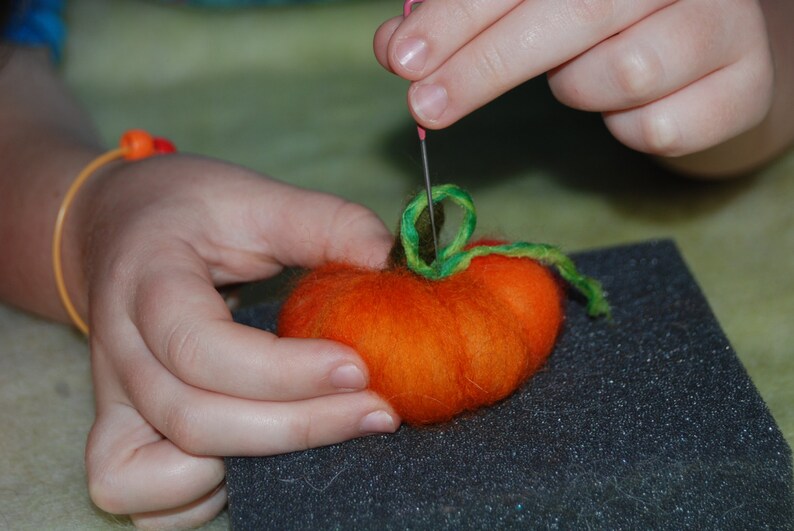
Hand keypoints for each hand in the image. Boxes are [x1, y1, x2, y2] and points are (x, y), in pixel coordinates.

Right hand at [78, 155, 398, 528]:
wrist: (117, 226)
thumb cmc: (190, 211)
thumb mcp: (256, 196)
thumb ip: (327, 223)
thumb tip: (391, 265)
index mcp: (148, 281)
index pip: (198, 346)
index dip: (282, 371)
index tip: (359, 367)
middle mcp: (121, 351)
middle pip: (193, 419)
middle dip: (297, 426)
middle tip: (378, 411)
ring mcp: (112, 398)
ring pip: (159, 473)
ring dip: (252, 467)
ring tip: (326, 430)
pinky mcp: (117, 428)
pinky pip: (136, 496)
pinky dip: (193, 500)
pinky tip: (253, 457)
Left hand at [374, 0, 774, 158]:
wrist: (700, 51)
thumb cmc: (596, 18)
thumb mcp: (523, 5)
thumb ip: (460, 20)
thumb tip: (396, 46)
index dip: (460, 14)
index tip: (405, 58)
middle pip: (575, 11)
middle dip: (485, 65)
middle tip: (426, 106)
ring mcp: (725, 19)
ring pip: (620, 71)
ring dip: (578, 87)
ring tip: (580, 76)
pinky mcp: (745, 83)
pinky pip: (658, 126)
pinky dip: (626, 128)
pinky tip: (630, 106)